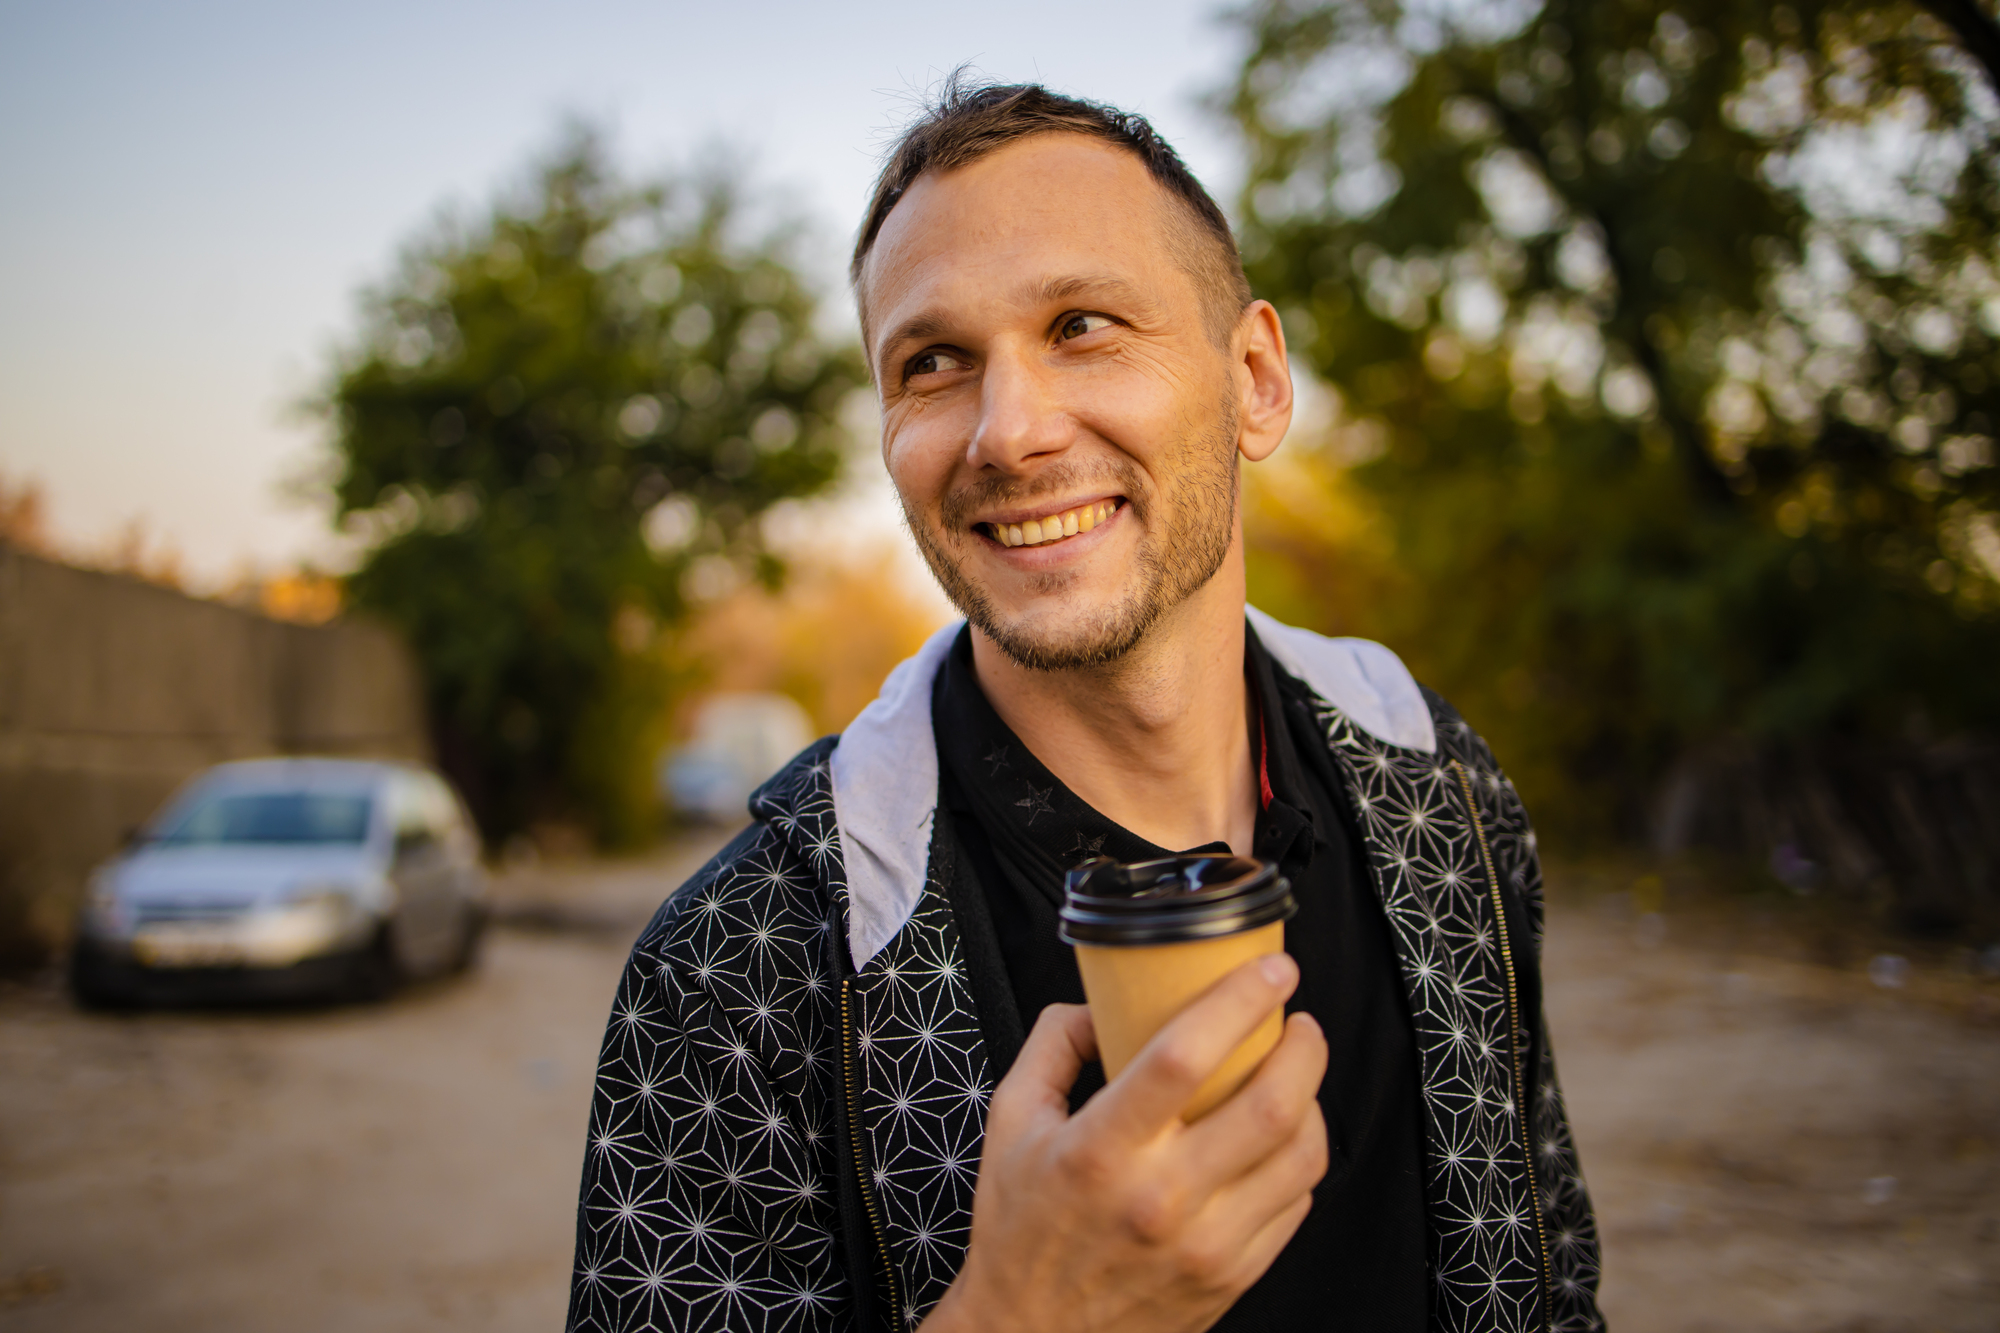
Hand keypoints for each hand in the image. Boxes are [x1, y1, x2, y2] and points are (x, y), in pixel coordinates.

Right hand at [919, 953, 1328, 1332]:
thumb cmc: (1021, 1232)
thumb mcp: (1011, 1124)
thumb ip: (1052, 1046)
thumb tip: (1099, 1003)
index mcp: (1099, 1151)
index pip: (1185, 1058)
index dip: (1239, 1002)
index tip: (1270, 970)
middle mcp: (1159, 1199)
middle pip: (1268, 1104)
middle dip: (1303, 1046)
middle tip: (1297, 1021)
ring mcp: (1204, 1244)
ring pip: (1299, 1155)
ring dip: (1312, 1099)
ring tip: (1296, 1076)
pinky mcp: (1232, 1275)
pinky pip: (1295, 1203)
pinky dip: (1299, 1158)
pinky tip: (1280, 1138)